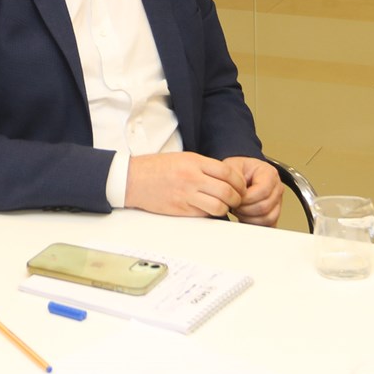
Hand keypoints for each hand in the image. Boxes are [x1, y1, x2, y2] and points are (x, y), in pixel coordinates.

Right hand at [127, 152, 245, 217]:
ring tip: (225, 206)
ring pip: (218, 207)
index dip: (239, 182)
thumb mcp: (183, 158)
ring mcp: (186, 195)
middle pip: (227, 191)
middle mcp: (192, 178)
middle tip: (237, 199)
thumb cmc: (157, 167)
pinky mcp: (180, 210)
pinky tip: (210, 210)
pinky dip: (211, 214)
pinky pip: (204, 215)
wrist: (133, 179)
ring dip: (226, 208)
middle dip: (237, 198)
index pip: (228, 173)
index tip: (240, 186)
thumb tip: (226, 178)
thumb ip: (204, 166)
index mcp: (194, 162)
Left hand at [224, 157, 284, 226]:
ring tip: (239, 210)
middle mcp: (276, 188)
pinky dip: (253, 224)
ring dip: (248, 217)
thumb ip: (234, 176)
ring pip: (267, 218)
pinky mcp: (274, 214)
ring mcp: (277, 202)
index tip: (236, 198)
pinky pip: (268, 225)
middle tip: (235, 205)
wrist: (237, 178)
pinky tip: (244, 216)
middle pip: (265, 206)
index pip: (263, 190)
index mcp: (269, 173)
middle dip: (245, 209)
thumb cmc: (236, 173)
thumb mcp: (231, 167)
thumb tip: (237, 191)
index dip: (247, 198)